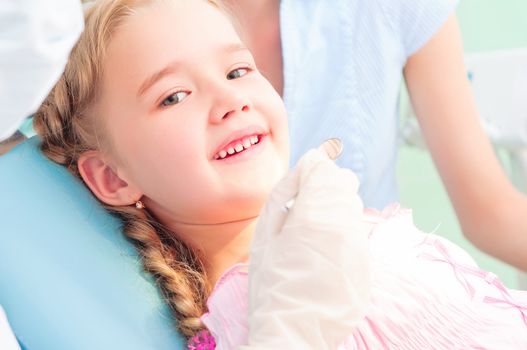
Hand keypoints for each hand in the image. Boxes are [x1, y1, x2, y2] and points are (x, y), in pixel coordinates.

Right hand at [241, 140, 370, 349]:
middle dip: (325, 185)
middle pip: (345, 182)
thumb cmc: (270, 282)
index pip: (324, 169)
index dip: (311, 169)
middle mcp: (344, 226)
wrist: (293, 332)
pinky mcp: (366, 264)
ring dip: (335, 207)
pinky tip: (324, 252)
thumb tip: (305, 164)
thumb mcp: (264, 235)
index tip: (301, 180)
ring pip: (354, 206)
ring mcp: (359, 246)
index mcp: (314, 215)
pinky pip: (358, 233)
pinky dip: (342, 232)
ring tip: (311, 232)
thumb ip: (284, 193)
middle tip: (302, 206)